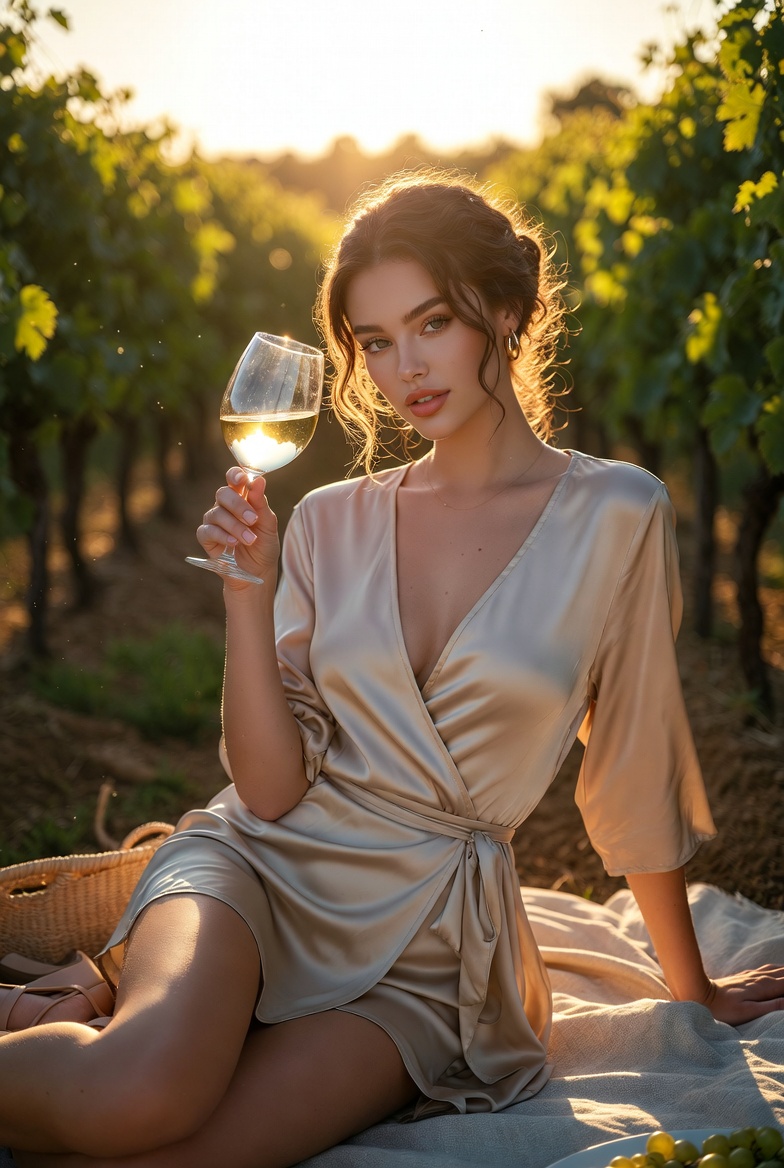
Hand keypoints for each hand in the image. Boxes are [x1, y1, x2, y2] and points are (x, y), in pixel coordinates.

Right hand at [196, 467, 279, 587]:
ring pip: (216, 514)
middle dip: (238, 505)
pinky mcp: (206, 538)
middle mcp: (225, 506)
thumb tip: (259, 480)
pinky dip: (222, 536)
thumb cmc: (263, 545)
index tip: (241, 480)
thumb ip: (261, 504)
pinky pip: (207, 531)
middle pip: (222, 494)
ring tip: (250, 539)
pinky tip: (234, 543)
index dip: (234, 475)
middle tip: (253, 519)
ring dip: (235, 526)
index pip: (233, 479)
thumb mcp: (268, 525)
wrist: (258, 572)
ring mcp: (214, 521)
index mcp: (242, 498)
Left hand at [700, 964, 783, 1024]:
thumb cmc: (724, 1009)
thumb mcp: (749, 1012)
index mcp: (763, 987)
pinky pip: (766, 970)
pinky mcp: (744, 976)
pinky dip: (777, 969)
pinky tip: (777, 970)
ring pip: (775, 970)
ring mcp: (751, 976)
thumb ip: (772, 1006)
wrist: (700, 994)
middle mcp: (759, 978)